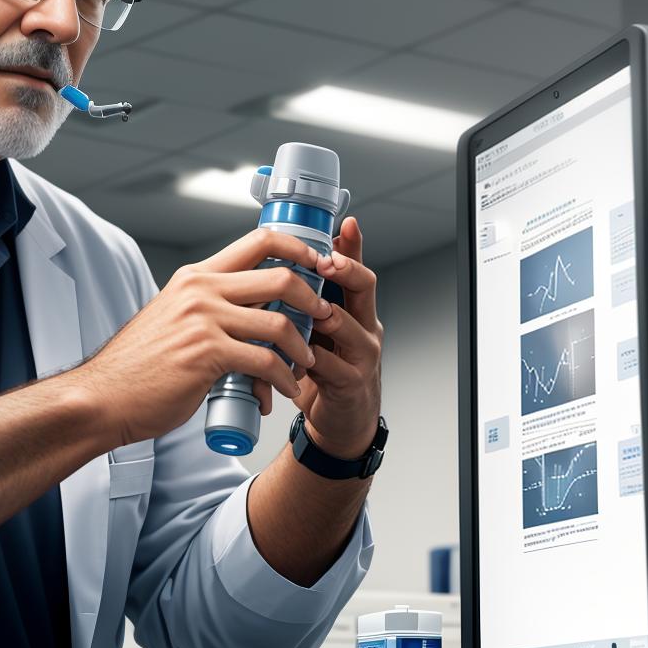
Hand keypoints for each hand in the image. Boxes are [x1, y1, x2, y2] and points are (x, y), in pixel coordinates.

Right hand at [74, 229, 334, 446]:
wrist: (103, 396)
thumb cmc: (137, 366)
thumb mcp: (172, 317)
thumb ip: (206, 308)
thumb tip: (249, 312)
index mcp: (195, 277)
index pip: (260, 242)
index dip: (299, 248)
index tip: (320, 263)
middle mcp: (201, 291)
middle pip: (281, 277)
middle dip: (313, 300)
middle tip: (323, 320)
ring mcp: (204, 321)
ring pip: (280, 323)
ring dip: (304, 348)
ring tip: (306, 364)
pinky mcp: (207, 355)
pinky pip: (265, 362)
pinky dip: (284, 378)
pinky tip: (284, 389)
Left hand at [291, 216, 382, 458]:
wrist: (338, 422)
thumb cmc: (324, 368)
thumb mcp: (319, 329)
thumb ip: (308, 300)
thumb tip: (281, 261)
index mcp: (355, 309)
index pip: (357, 269)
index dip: (352, 248)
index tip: (344, 226)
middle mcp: (365, 326)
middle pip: (364, 288)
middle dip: (345, 270)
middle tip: (326, 261)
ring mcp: (362, 354)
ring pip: (345, 324)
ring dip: (321, 314)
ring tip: (303, 305)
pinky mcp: (350, 382)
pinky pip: (327, 364)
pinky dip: (303, 359)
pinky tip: (285, 355)